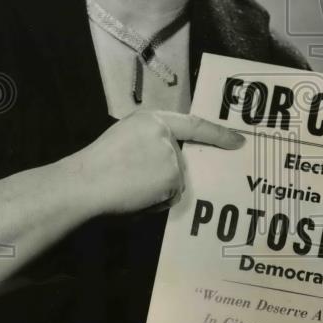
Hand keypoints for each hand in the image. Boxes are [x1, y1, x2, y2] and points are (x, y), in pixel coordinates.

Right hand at [68, 110, 244, 217]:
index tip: (239, 140)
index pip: (193, 124)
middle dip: (161, 177)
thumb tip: (166, 166)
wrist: (83, 183)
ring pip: (174, 182)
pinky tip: (133, 198)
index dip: (218, 134)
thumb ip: (149, 145)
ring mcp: (172, 156)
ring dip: (156, 191)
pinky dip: (154, 203)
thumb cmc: (95, 167)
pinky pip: (169, 197)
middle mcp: (166, 134)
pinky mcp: (172, 177)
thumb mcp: (124, 140)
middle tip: (129, 182)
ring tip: (126, 189)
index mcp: (151, 119)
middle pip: (179, 162)